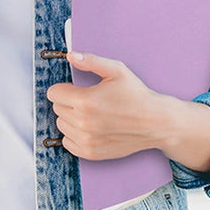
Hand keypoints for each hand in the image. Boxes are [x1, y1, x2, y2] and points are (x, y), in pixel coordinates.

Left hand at [46, 52, 175, 160]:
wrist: (155, 123)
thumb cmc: (137, 95)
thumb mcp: (116, 70)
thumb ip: (90, 61)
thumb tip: (71, 55)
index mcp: (86, 101)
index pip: (53, 93)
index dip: (63, 87)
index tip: (74, 88)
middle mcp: (83, 123)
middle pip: (57, 108)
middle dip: (67, 101)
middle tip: (86, 99)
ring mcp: (87, 140)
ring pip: (61, 125)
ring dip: (70, 117)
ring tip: (90, 113)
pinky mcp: (91, 153)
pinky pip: (68, 143)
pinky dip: (74, 134)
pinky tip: (89, 127)